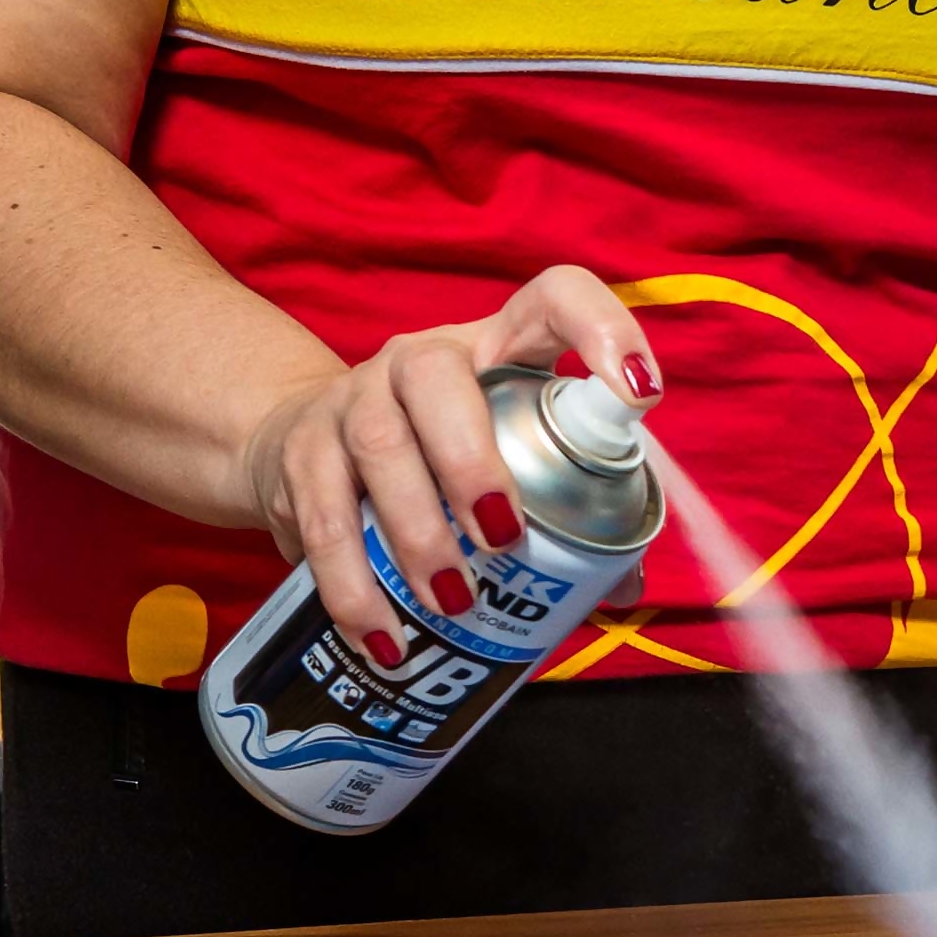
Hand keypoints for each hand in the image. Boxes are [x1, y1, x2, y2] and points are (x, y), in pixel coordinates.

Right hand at [240, 266, 659, 659]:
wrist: (296, 450)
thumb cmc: (438, 460)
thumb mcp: (508, 460)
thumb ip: (571, 511)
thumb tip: (620, 585)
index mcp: (496, 348)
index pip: (553, 299)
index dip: (601, 330)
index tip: (639, 394)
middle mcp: (418, 361)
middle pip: (436, 378)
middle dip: (471, 461)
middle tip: (502, 538)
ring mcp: (353, 401)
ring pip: (377, 448)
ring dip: (417, 532)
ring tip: (452, 602)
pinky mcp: (301, 457)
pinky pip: (324, 522)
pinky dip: (355, 588)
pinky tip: (383, 637)